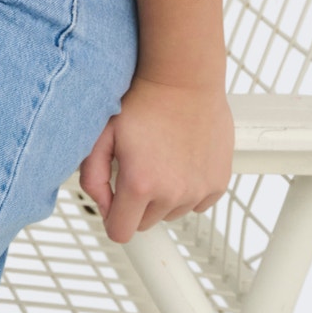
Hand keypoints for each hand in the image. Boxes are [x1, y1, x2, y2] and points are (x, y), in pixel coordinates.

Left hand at [78, 75, 234, 243]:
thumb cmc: (141, 101)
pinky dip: (187, 190)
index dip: (112, 217)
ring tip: (160, 159)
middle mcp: (172, 193)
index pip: (120, 232)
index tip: (113, 198)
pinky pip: (197, 203)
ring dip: (163, 196)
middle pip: (146, 223)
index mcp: (140, 184)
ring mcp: (198, 190)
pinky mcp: (218, 183)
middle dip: (136, 203)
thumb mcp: (103, 134)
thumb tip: (102, 207)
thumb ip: (93, 176)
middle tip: (137, 167)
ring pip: (171, 213)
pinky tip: (181, 161)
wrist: (184, 79)